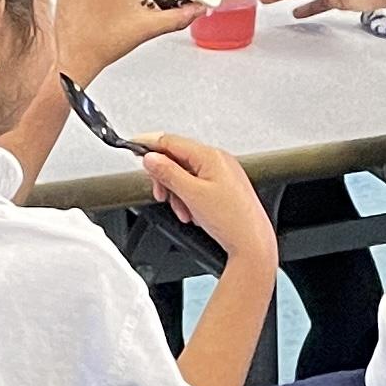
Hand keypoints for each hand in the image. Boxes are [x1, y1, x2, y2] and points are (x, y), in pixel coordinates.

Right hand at [136, 132, 275, 273]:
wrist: (252, 243)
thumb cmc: (232, 220)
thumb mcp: (192, 194)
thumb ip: (168, 173)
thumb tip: (151, 158)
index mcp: (211, 156)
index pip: (171, 141)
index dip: (150, 145)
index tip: (134, 149)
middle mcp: (219, 160)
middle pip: (177, 159)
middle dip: (166, 179)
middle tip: (162, 195)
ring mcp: (223, 174)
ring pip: (186, 175)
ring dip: (177, 193)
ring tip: (183, 210)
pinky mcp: (224, 188)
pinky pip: (197, 186)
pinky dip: (189, 198)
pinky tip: (192, 212)